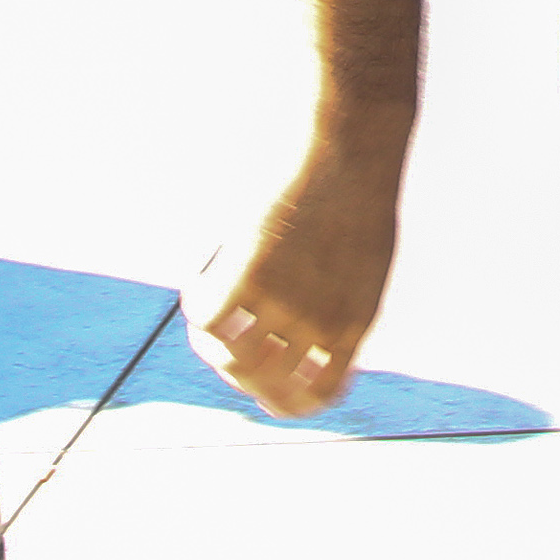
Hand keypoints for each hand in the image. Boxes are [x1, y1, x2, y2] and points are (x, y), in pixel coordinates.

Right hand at [184, 135, 404, 419]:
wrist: (354, 158)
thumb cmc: (361, 209)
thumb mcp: (364, 273)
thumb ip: (335, 316)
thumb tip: (300, 352)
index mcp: (353, 329)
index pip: (313, 398)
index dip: (282, 401)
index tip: (264, 387)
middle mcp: (319, 325)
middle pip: (261, 383)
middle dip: (237, 371)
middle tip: (226, 342)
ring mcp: (284, 302)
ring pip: (227, 356)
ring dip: (209, 343)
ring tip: (208, 313)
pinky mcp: (251, 274)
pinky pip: (205, 317)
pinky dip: (195, 304)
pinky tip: (198, 282)